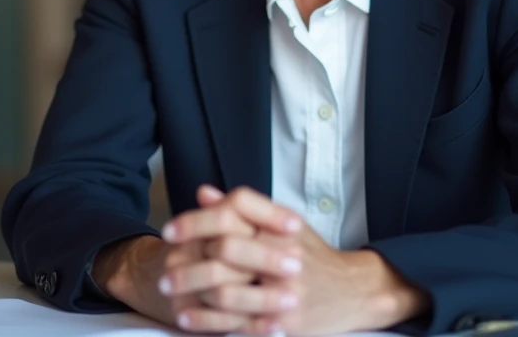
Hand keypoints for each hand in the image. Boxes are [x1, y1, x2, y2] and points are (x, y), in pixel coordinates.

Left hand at [173, 187, 430, 335]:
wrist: (352, 291)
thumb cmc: (312, 255)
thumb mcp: (283, 223)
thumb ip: (243, 210)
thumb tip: (204, 193)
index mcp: (279, 226)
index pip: (232, 213)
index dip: (195, 221)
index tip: (169, 231)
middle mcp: (283, 254)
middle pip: (225, 250)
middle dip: (188, 260)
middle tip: (164, 270)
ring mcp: (284, 290)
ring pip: (227, 290)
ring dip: (192, 291)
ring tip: (170, 291)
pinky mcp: (285, 321)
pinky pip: (238, 323)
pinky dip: (207, 322)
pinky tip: (188, 317)